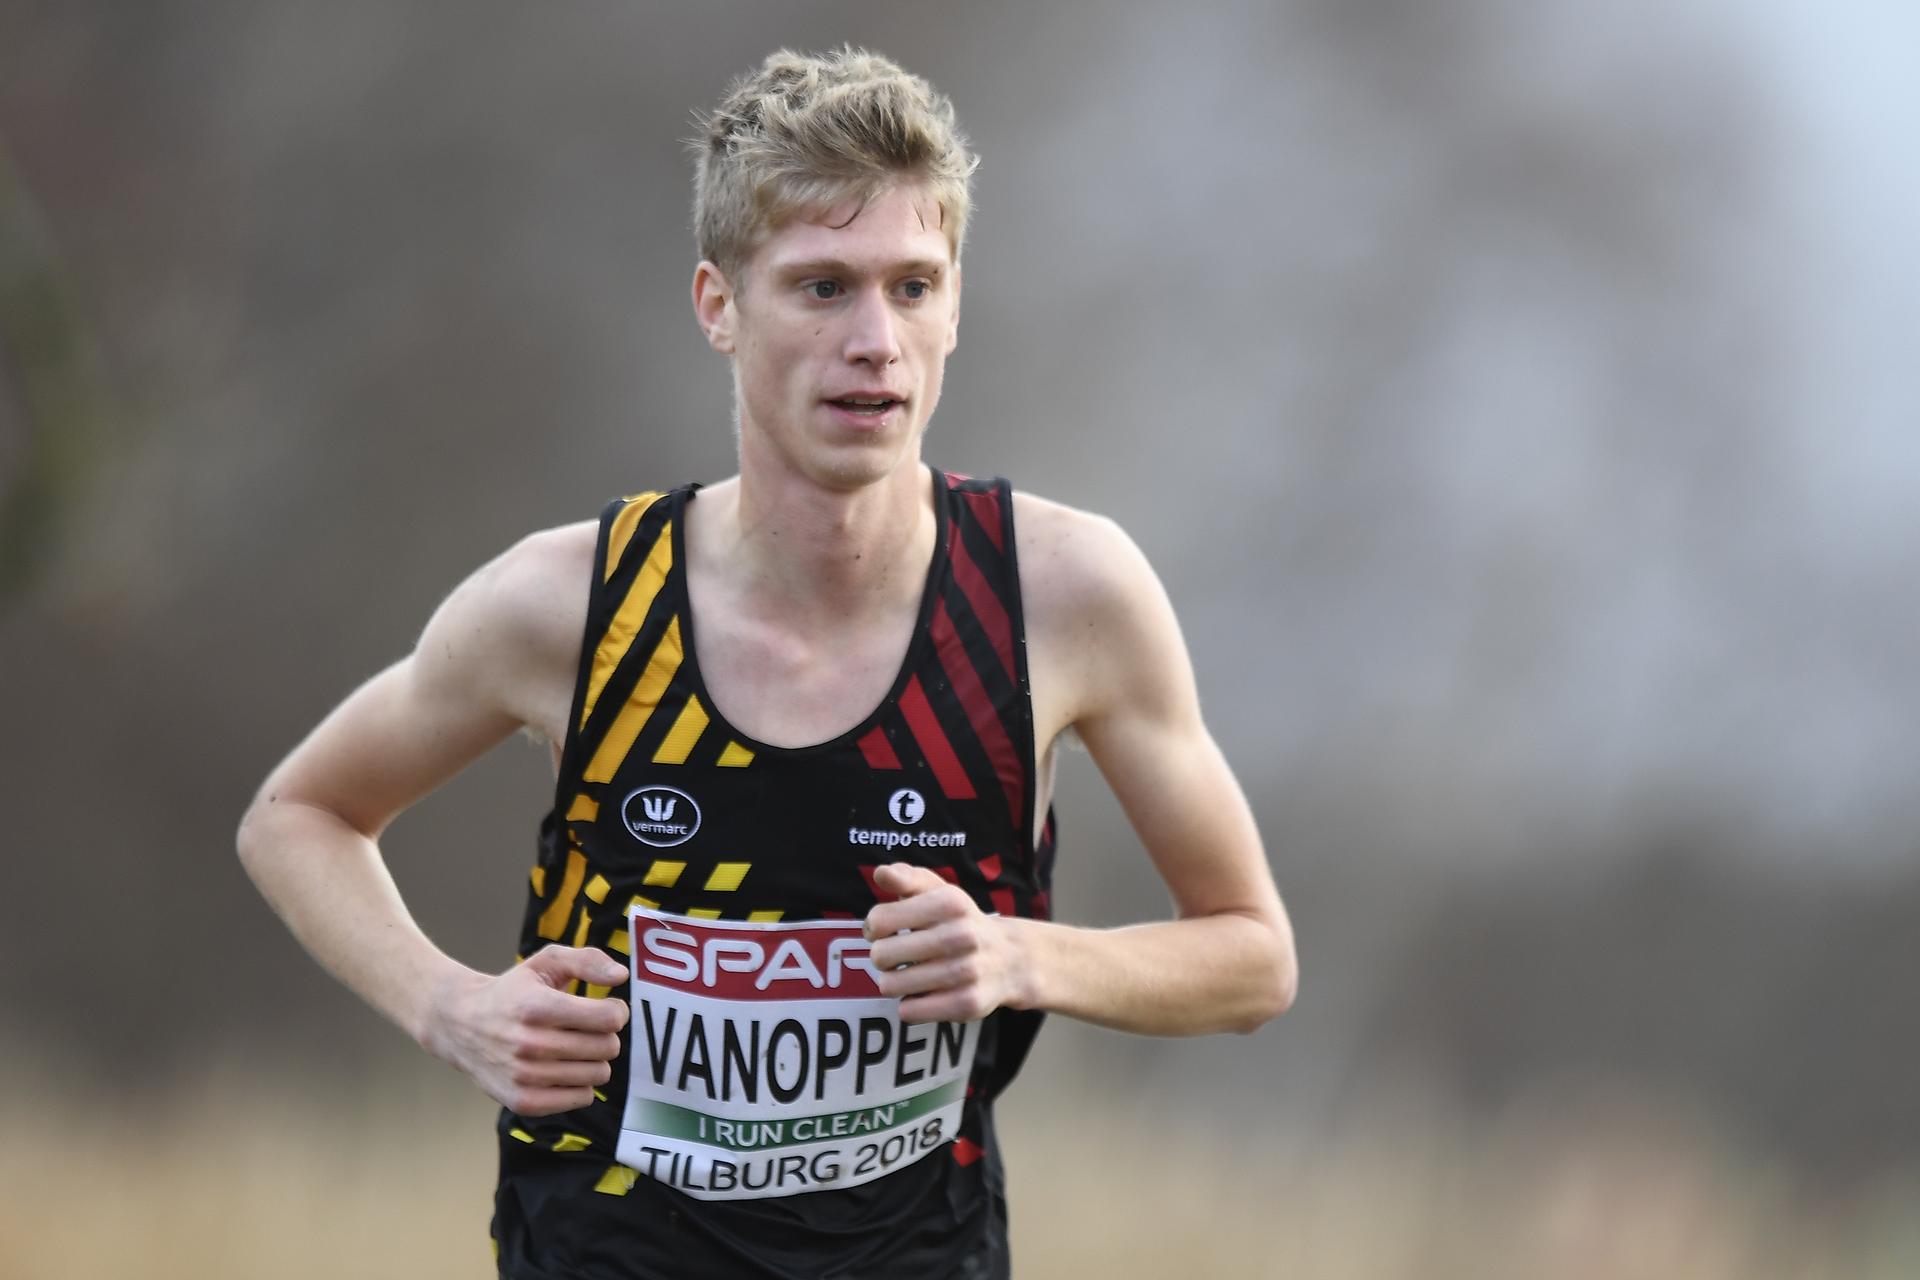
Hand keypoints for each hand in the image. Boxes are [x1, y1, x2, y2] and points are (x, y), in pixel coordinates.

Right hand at [421, 945, 629, 1114]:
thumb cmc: (513, 991)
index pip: (607, 1019)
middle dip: (605, 1035)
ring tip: (574, 1047)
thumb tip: (621, 977)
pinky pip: (581, 1098)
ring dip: (594, 1059)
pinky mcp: (523, 1101)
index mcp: (537, 1007)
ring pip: (598, 1074)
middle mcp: (529, 1044)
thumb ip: (588, 961)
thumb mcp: (545, 963)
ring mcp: (524, 1076)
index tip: (606, 1008)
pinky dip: (581, 1084)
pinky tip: (564, 1068)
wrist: (460, 1024)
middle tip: (587, 1028)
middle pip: (607, 1047)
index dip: (616, 1011)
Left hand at [864, 863, 1030, 1023]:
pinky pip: (909, 1012)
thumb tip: (881, 873)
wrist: (1011, 959)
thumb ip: (907, 878)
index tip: (885, 931)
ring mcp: (966, 971)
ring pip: (891, 986)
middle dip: (883, 957)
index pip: (879, 920)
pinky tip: (925, 994)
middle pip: (880, 956)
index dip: (874, 928)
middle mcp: (961, 935)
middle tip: (899, 956)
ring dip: (894, 982)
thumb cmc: (961, 922)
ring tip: (911, 975)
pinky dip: (910, 1005)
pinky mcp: (967, 1004)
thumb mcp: (939, 892)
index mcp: (949, 902)